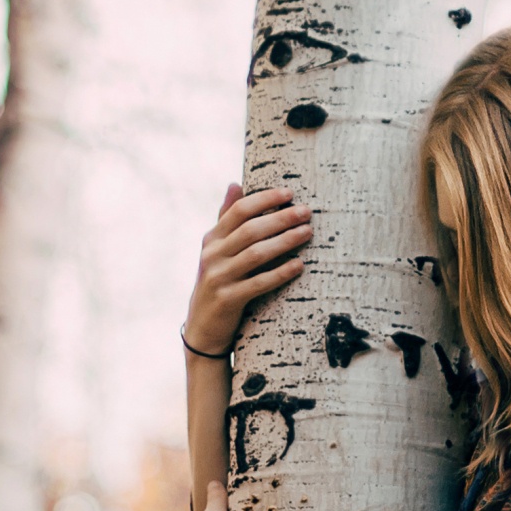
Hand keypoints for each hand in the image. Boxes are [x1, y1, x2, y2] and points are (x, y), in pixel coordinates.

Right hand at [184, 182, 311, 356]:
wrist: (203, 327)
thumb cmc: (219, 281)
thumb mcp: (217, 250)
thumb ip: (226, 219)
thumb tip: (234, 184)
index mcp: (212, 239)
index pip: (239, 211)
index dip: (264, 199)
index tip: (289, 193)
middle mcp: (212, 255)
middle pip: (251, 230)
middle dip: (281, 218)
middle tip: (306, 212)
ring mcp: (219, 277)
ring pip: (256, 254)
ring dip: (285, 241)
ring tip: (307, 233)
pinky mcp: (228, 299)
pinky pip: (259, 283)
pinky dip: (280, 273)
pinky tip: (299, 265)